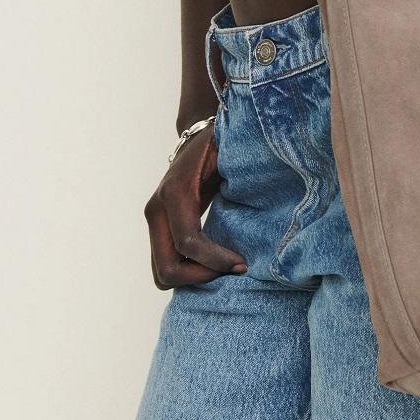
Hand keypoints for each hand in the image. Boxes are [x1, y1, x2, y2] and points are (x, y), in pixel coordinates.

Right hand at [143, 122, 245, 287]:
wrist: (196, 140)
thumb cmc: (219, 145)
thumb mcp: (230, 154)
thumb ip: (243, 173)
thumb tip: (265, 192)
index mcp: (175, 191)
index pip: (188, 242)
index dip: (215, 261)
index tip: (243, 264)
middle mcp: (157, 209)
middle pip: (167, 268)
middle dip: (202, 277)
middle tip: (234, 270)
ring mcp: (154, 222)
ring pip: (161, 274)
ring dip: (194, 279)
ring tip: (225, 268)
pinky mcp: (158, 230)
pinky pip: (165, 265)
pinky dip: (188, 273)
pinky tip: (215, 264)